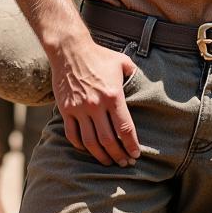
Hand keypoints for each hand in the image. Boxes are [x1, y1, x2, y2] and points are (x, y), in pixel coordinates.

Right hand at [50, 38, 140, 166]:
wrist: (70, 50)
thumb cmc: (98, 55)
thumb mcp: (122, 61)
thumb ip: (134, 74)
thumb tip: (144, 83)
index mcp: (113, 95)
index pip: (124, 128)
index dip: (131, 145)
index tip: (135, 154)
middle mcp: (96, 105)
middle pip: (109, 140)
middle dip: (119, 155)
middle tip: (125, 163)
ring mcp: (80, 109)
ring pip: (91, 142)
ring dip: (101, 156)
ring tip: (108, 162)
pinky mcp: (66, 110)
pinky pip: (73, 135)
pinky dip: (81, 146)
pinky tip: (88, 149)